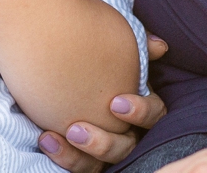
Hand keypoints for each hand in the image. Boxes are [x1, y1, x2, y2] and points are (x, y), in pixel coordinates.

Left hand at [38, 35, 168, 170]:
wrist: (50, 66)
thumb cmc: (86, 56)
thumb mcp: (109, 47)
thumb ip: (134, 45)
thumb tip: (159, 46)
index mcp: (139, 104)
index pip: (155, 115)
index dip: (141, 112)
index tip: (115, 103)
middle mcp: (126, 129)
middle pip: (128, 145)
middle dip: (105, 141)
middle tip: (77, 129)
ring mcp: (106, 147)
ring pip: (105, 162)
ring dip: (82, 153)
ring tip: (58, 135)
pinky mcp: (85, 157)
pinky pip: (81, 166)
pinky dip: (65, 157)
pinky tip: (47, 140)